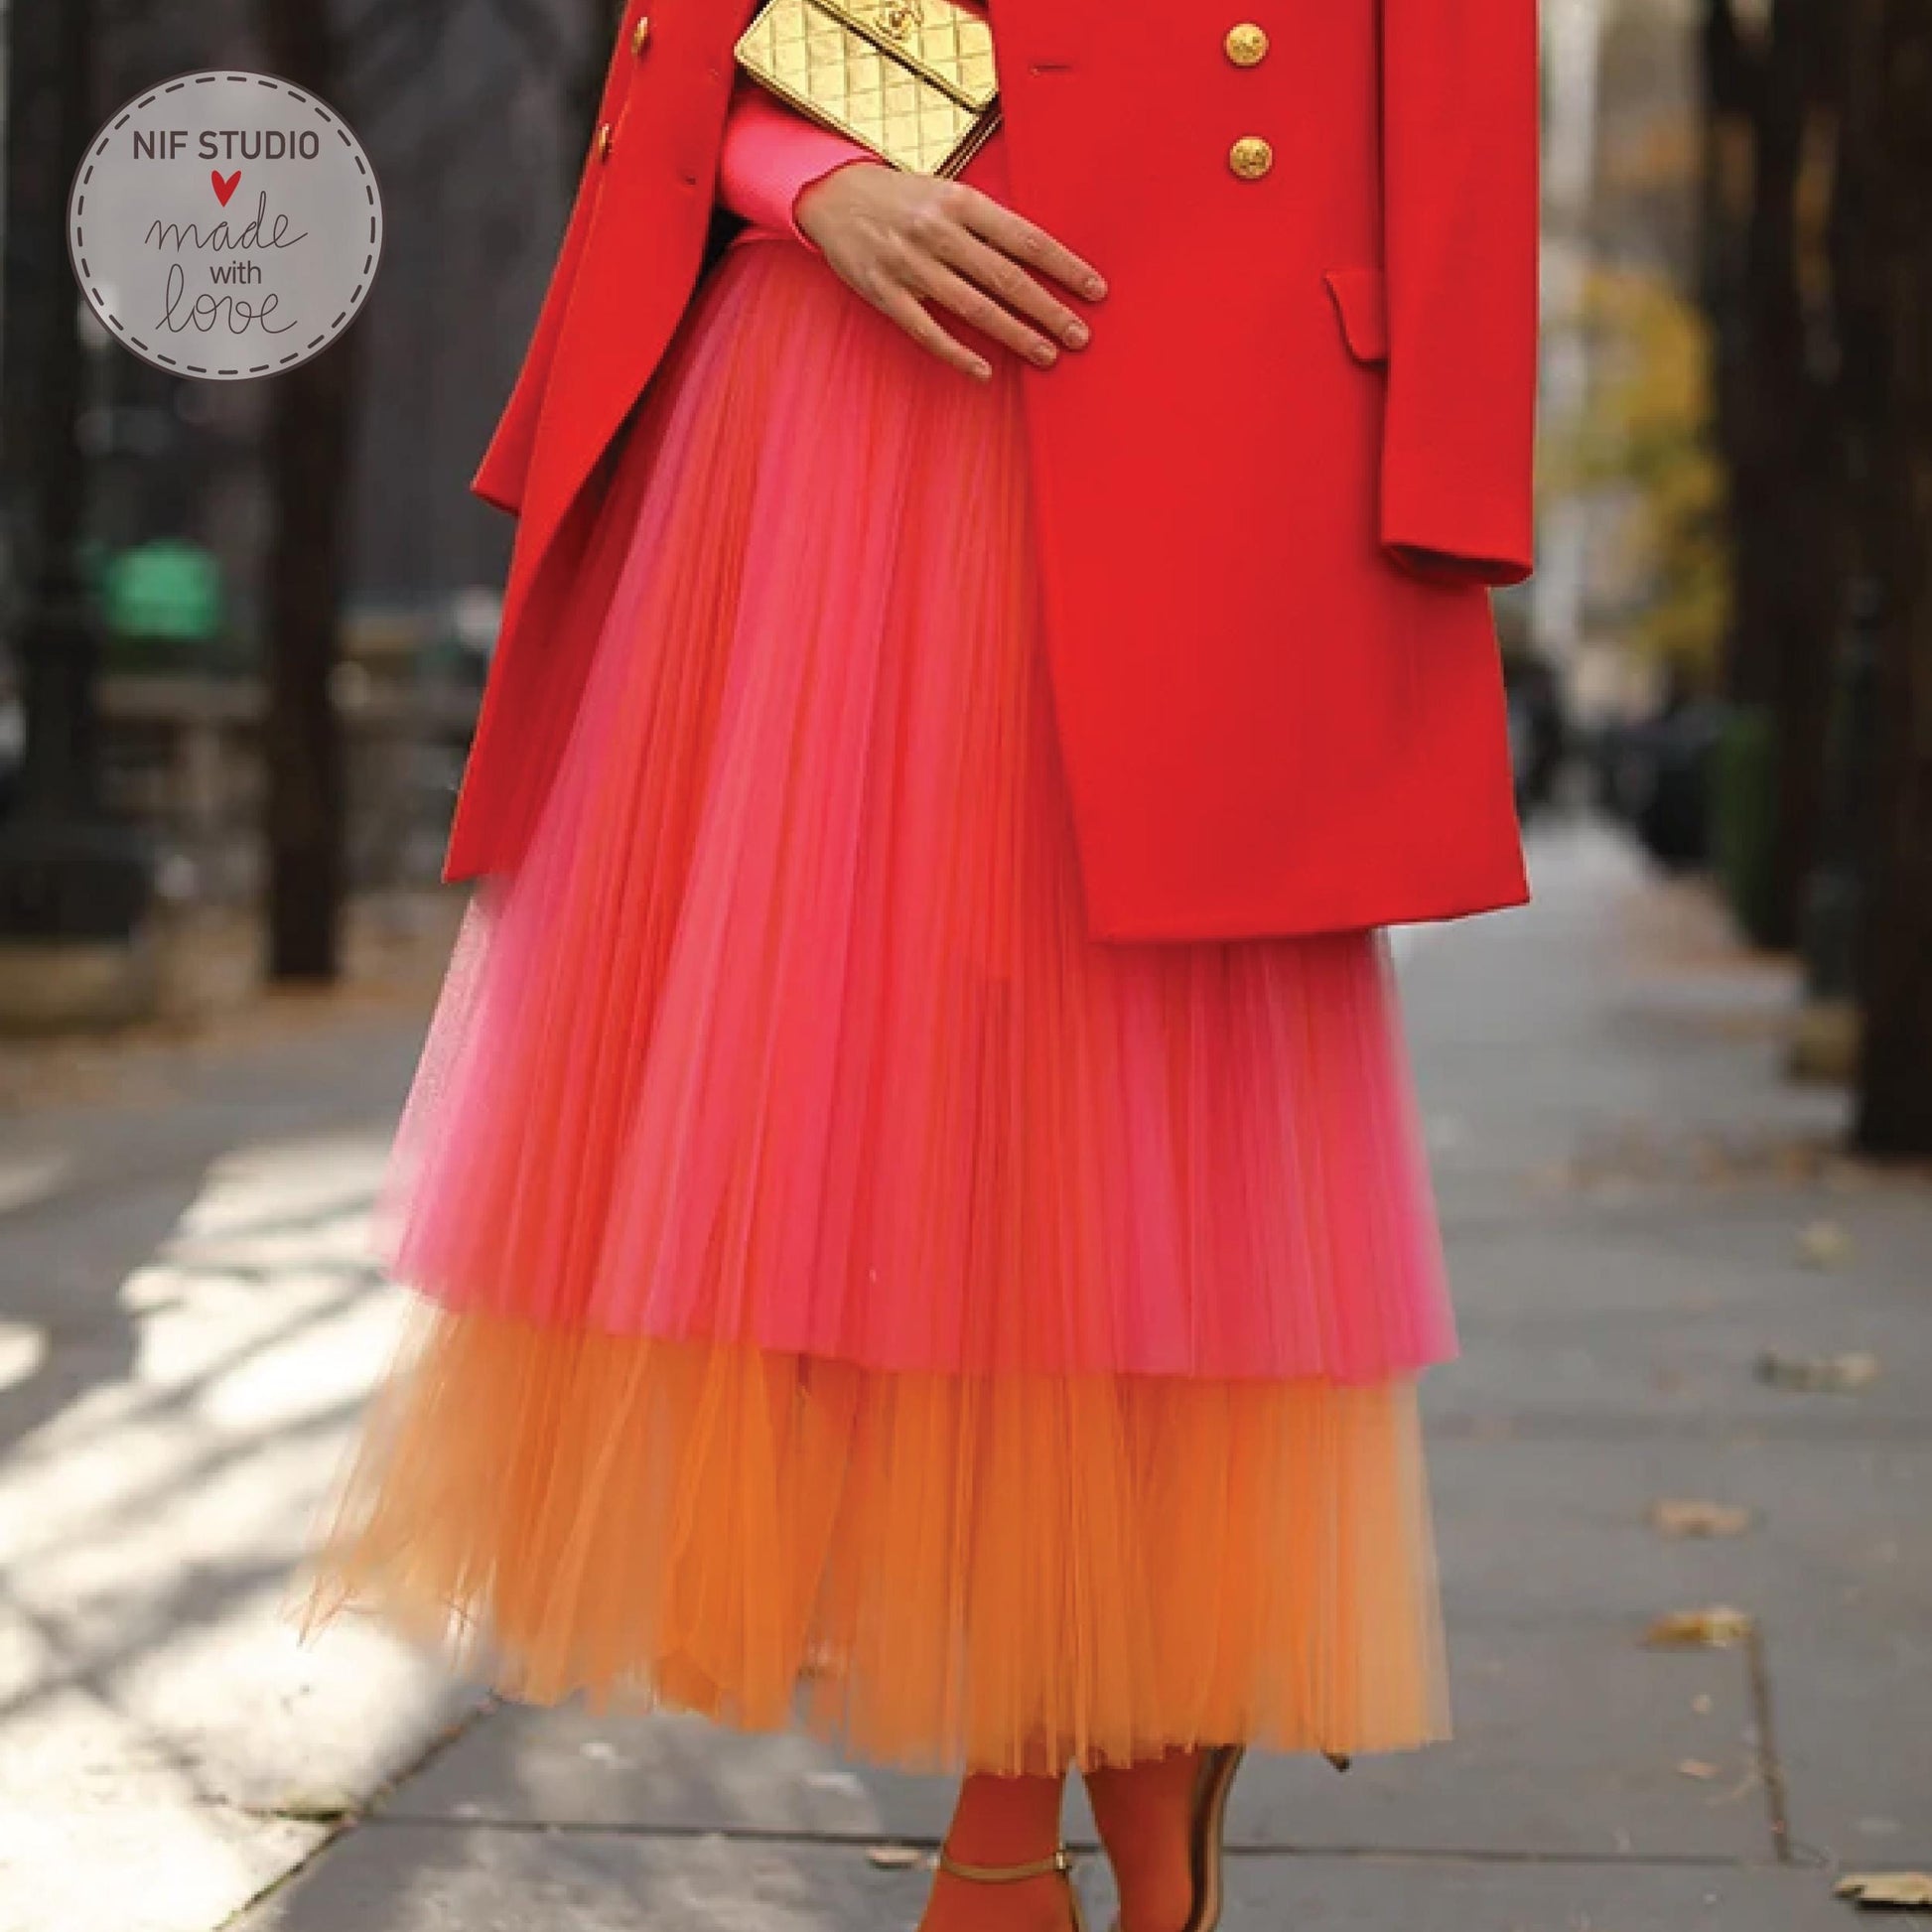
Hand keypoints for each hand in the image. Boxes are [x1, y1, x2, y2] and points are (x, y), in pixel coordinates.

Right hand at [795, 163, 1105, 380]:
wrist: (833, 195)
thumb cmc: (903, 199)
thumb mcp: (947, 194)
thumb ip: (987, 224)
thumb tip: (1040, 259)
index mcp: (960, 201)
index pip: (1025, 238)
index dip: (1064, 266)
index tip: (1095, 290)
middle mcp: (938, 232)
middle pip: (1006, 277)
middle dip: (1048, 309)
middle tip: (1080, 336)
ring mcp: (910, 264)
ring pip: (973, 307)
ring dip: (1014, 334)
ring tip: (1047, 355)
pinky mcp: (885, 293)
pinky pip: (927, 330)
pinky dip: (957, 353)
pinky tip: (984, 372)